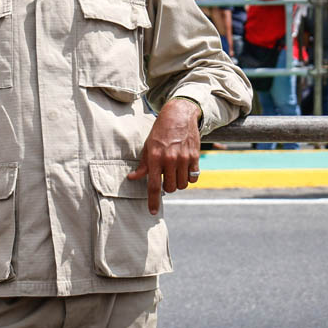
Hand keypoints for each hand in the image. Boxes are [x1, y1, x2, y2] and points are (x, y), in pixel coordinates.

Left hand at [128, 98, 201, 214]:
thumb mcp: (148, 146)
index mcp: (155, 157)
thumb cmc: (161, 131)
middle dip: (167, 187)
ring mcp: (184, 158)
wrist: (179, 115)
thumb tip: (132, 178)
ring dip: (178, 183)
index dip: (153, 201)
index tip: (152, 212)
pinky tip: (184, 169)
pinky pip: (193, 178)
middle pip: (170, 188)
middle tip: (166, 177)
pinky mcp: (195, 156)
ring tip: (175, 172)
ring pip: (182, 184)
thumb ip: (143, 165)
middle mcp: (170, 159)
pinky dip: (189, 178)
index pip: (153, 185)